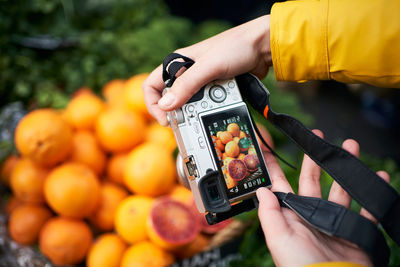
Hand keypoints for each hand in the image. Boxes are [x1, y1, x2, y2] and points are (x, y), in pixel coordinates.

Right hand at [142, 15, 271, 125]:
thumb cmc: (236, 47)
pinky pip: (207, 105)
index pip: (152, 85)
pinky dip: (212, 108)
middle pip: (171, 99)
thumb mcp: (209, 67)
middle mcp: (187, 73)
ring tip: (211, 108)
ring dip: (199, 110)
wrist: (263, 47)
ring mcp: (202, 82)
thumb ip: (187, 85)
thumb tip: (166, 106)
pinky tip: (222, 105)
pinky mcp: (216, 89)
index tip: (166, 119)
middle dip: (179, 111)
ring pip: (190, 105)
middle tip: (188, 122)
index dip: (154, 104)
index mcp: (178, 63)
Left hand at [257, 129, 389, 266]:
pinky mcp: (354, 230)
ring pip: (340, 188)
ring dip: (345, 168)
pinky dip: (372, 194)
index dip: (274, 165)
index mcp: (290, 215)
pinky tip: (377, 178)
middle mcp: (310, 214)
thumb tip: (261, 190)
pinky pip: (366, 209)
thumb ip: (269, 214)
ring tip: (351, 147)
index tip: (272, 145)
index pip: (280, 184)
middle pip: (311, 179)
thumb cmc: (301, 266)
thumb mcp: (278, 239)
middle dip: (314, 158)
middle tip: (318, 137)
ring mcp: (333, 221)